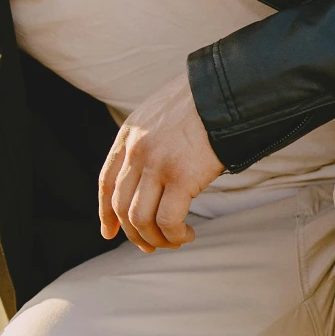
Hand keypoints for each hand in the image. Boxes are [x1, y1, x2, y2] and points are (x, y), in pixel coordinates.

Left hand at [100, 72, 223, 250]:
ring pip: (140, 219)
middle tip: (150, 246)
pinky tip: (187, 234)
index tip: (109, 232)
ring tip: (175, 241)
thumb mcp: (161, 113)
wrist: (229, 89)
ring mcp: (156, 164)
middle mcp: (137, 151)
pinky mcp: (181, 177)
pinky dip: (175, 235)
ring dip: (156, 238)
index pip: (107, 182)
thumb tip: (152, 171)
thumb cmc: (204, 101)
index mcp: (129, 135)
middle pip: (122, 206)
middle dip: (133, 234)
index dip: (105, 212)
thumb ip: (150, 139)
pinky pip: (168, 221)